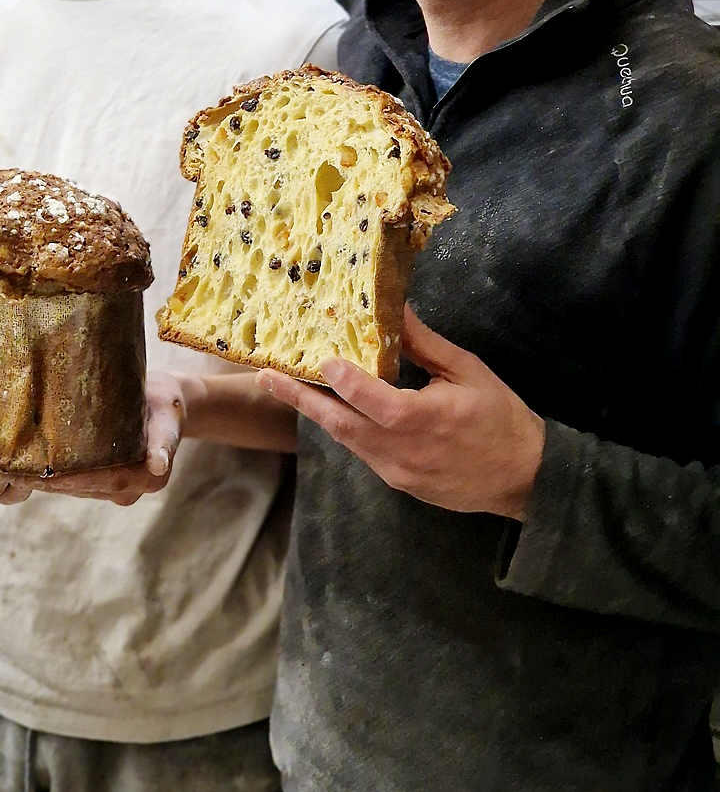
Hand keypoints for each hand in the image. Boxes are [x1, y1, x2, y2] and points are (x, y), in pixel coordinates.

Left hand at [23, 370, 186, 505]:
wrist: (166, 403)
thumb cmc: (166, 403)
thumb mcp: (168, 416)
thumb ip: (163, 440)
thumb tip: (158, 465)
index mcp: (149, 478)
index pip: (105, 481)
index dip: (74, 479)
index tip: (44, 475)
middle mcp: (131, 490)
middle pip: (84, 488)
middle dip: (50, 481)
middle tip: (15, 471)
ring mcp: (115, 489)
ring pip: (75, 487)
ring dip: (46, 480)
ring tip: (14, 468)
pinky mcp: (102, 482)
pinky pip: (75, 482)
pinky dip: (53, 474)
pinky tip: (28, 465)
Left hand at [257, 305, 545, 520]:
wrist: (525, 478)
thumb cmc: (500, 417)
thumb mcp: (467, 372)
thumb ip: (425, 344)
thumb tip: (394, 309)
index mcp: (424, 420)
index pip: (374, 403)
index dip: (345, 382)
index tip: (321, 360)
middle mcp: (402, 451)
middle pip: (341, 426)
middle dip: (300, 400)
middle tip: (265, 378)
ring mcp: (397, 472)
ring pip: (346, 440)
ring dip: (316, 413)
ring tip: (283, 387)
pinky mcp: (398, 482)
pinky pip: (361, 452)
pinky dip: (343, 428)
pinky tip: (329, 408)